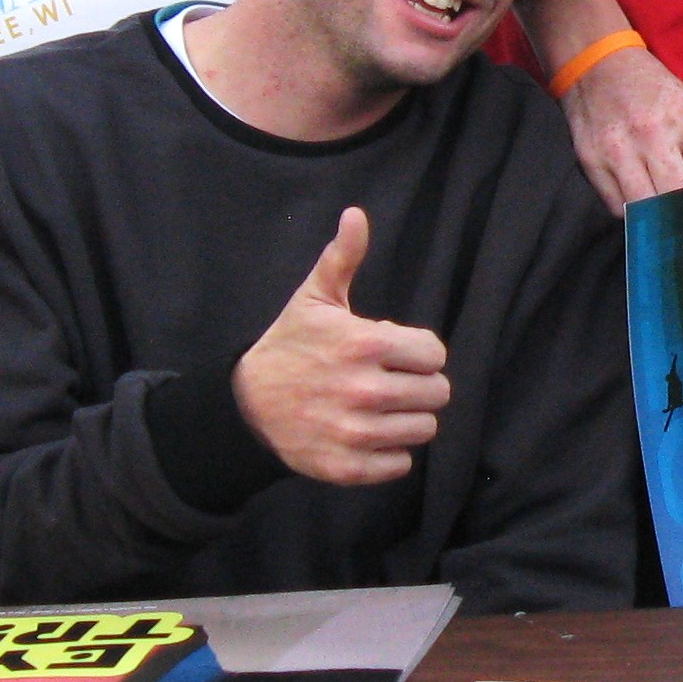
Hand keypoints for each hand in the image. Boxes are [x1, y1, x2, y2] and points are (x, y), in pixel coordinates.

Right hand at [232, 208, 451, 485]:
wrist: (245, 402)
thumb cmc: (289, 345)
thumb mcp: (314, 298)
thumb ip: (343, 257)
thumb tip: (356, 215)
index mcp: (366, 345)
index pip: (435, 354)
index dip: (418, 353)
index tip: (395, 354)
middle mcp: (365, 391)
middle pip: (437, 394)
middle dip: (418, 385)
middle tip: (391, 382)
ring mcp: (356, 432)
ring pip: (424, 430)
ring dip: (407, 419)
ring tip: (380, 408)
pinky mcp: (347, 467)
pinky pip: (400, 465)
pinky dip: (389, 453)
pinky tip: (368, 434)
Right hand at [561, 45, 682, 241]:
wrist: (597, 64)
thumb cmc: (652, 89)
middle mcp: (653, 136)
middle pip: (678, 199)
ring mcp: (619, 151)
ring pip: (644, 209)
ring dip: (661, 224)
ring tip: (671, 230)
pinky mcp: (591, 161)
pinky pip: (616, 206)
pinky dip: (632, 214)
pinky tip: (640, 209)